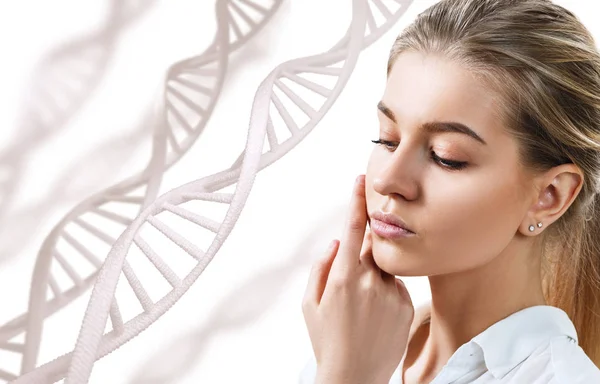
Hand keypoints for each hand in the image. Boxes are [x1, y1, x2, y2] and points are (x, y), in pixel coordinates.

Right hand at [302, 174, 414, 383]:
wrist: (354, 377)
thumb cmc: (326, 340)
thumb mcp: (308, 304)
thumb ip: (320, 267)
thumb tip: (335, 243)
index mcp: (343, 277)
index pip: (352, 229)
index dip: (356, 201)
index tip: (361, 178)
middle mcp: (370, 281)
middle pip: (370, 248)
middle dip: (361, 254)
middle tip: (351, 284)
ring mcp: (391, 293)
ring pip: (382, 270)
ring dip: (372, 279)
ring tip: (361, 312)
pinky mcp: (406, 305)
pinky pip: (395, 287)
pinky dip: (385, 294)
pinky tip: (375, 319)